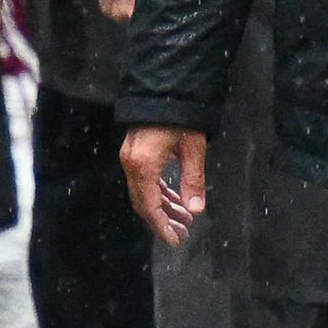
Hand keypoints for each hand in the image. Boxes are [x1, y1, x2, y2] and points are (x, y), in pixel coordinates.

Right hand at [121, 125, 208, 245]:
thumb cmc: (180, 115)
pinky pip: (145, 180)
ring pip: (144, 192)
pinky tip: (175, 199)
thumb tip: (196, 209)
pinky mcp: (135, 153)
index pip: (149, 206)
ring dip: (164, 207)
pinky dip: (159, 192)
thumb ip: (193, 180)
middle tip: (183, 233)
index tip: (175, 240)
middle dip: (164, 220)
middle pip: (144, 202)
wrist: (166, 88)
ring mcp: (131, 158)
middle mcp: (131, 163)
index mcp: (142, 164)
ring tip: (185, 218)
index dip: (162, 226)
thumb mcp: (193, 148)